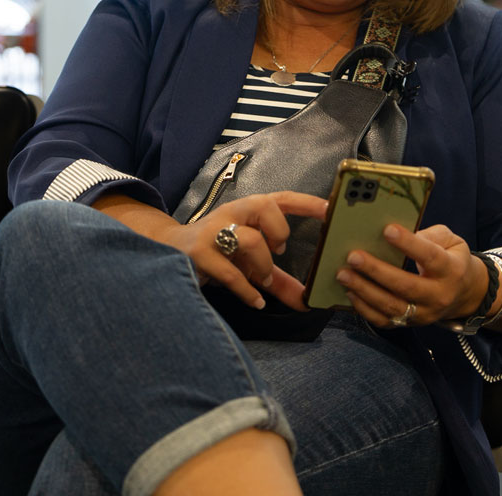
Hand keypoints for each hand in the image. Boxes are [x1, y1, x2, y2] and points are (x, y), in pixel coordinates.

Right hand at [168, 192, 326, 311]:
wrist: (170, 250)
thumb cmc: (219, 252)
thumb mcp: (250, 263)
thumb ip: (280, 280)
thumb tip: (307, 303)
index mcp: (248, 210)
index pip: (282, 198)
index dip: (308, 203)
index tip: (331, 210)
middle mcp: (231, 214)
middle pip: (264, 206)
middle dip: (279, 230)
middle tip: (279, 249)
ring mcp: (213, 232)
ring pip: (249, 239)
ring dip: (263, 264)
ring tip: (263, 280)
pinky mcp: (199, 254)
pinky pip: (230, 273)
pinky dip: (248, 291)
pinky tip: (256, 300)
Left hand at [335, 223, 481, 328]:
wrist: (464, 293)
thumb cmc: (450, 259)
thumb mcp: (450, 240)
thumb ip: (428, 235)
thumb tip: (395, 232)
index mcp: (451, 269)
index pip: (430, 256)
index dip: (409, 244)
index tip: (387, 230)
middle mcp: (439, 295)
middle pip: (406, 286)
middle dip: (377, 271)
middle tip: (353, 256)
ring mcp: (424, 313)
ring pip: (392, 307)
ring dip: (364, 291)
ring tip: (343, 274)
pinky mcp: (409, 323)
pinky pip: (384, 321)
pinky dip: (364, 308)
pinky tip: (349, 292)